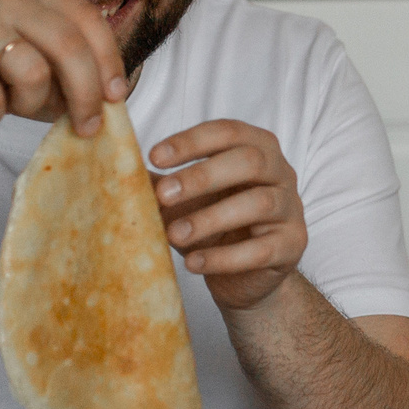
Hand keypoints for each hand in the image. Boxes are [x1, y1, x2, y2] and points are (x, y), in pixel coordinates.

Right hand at [0, 0, 126, 139]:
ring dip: (31, 105)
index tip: (117, 97)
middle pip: (68, 45)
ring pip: (34, 73)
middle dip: (86, 94)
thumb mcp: (39, 65)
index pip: (87, 19)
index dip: (110, 62)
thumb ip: (74, 68)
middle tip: (88, 126)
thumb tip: (115, 95)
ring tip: (11, 104)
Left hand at [147, 120, 306, 310]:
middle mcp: (281, 172)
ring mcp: (291, 209)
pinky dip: (224, 257)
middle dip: (202, 176)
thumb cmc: (215, 227)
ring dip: (211, 218)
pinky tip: (193, 262)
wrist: (245, 277)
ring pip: (258, 203)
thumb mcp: (185, 199)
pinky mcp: (293, 245)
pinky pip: (262, 249)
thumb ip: (162, 181)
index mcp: (256, 148)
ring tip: (174, 235)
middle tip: (163, 195)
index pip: (227, 131)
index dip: (190, 141)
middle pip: (249, 161)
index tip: (153, 156)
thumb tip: (115, 165)